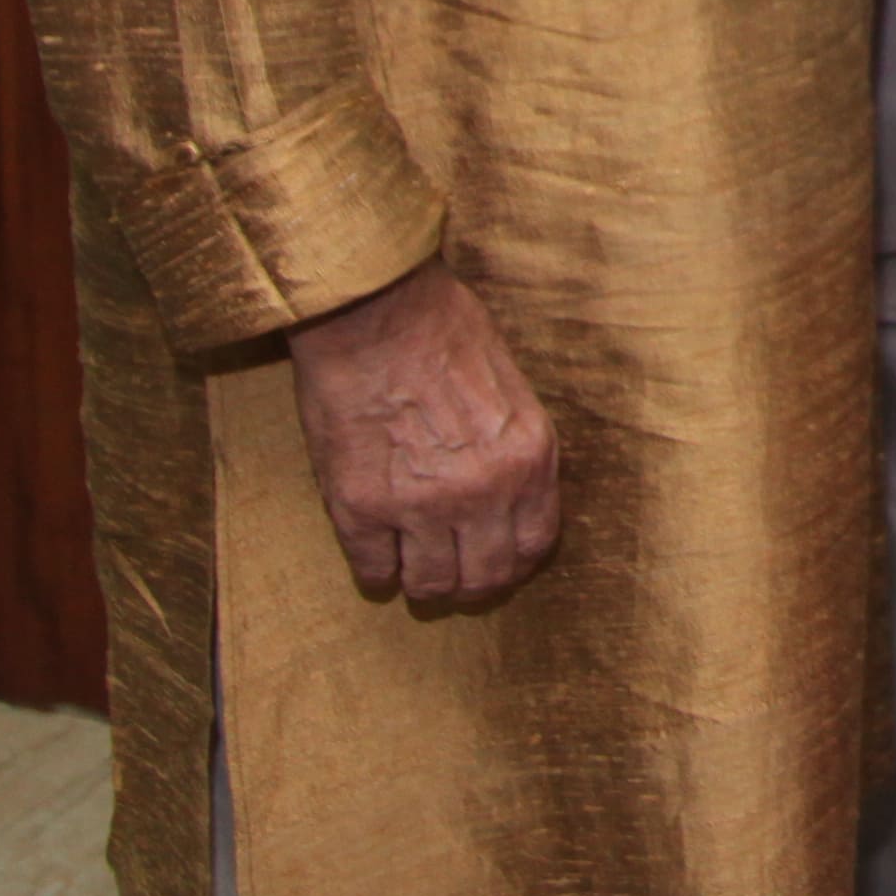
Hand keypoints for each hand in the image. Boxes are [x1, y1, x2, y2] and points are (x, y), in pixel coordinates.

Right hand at [287, 258, 560, 609]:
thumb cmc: (443, 329)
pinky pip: (373, 571)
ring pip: (429, 586)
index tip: (495, 557)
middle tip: (451, 574)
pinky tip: (376, 554)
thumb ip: (513, 449)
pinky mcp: (361, 508)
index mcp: (528, 457)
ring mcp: (420, 505)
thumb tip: (509, 498)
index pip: (534, 545)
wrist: (374, 309)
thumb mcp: (511, 388)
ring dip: (422, 584)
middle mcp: (483, 491)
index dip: (512, 561)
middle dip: (469, 584)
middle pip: (484, 578)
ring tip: (412, 568)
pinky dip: (376, 571)